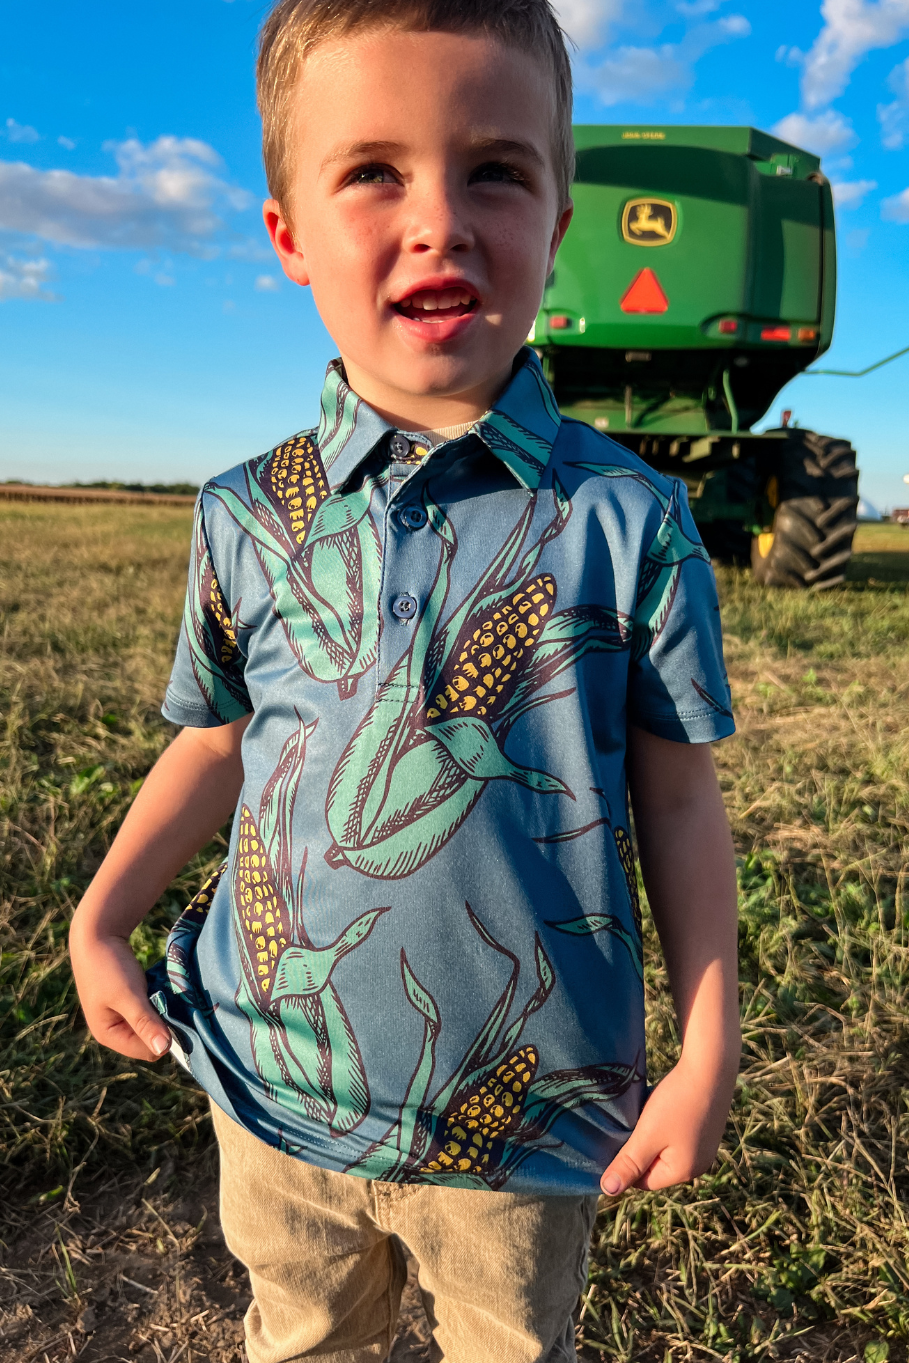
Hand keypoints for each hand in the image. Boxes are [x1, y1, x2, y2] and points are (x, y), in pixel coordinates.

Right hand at [69, 925, 171, 1062]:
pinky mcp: (127, 1001)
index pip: (148, 1051)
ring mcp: (120, 1015)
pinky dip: (157, 1001)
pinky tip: (160, 987)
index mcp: (108, 1035)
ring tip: (166, 993)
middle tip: (172, 1002)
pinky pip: (149, 1009)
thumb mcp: (128, 995)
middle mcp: (114, 1030)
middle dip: (164, 1024)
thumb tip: (164, 1049)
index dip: (165, 1037)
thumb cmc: (108, 966)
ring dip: (162, 1011)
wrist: (97, 933)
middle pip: (150, 1039)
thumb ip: (144, 1022)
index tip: (177, 1016)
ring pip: (152, 1023)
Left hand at [600, 1054, 735, 1195]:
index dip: (626, 1162)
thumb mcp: (647, 1135)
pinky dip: (665, 1126)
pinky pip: (677, 1136)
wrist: (710, 1066)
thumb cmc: (676, 1102)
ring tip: (645, 1115)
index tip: (615, 1139)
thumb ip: (628, 1164)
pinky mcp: (706, 1129)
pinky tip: (662, 1108)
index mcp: (684, 1172)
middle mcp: (699, 1165)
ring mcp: (705, 1147)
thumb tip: (608, 1190)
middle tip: (629, 1125)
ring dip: (651, 1135)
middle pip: (656, 1166)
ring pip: (666, 1149)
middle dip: (640, 1148)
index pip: (644, 1181)